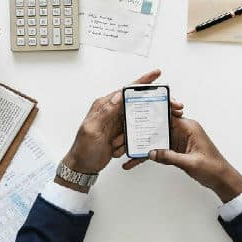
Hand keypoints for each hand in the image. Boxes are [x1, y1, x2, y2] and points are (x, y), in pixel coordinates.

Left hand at [58, 70, 183, 191]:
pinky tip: (118, 150)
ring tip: (117, 143)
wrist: (82, 166)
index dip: (142, 82)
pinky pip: (132, 134)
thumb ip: (105, 112)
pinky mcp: (120, 133)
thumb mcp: (92, 129)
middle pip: (135, 103)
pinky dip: (128, 143)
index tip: (156, 74)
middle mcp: (111, 111)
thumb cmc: (83, 149)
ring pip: (135, 121)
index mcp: (104, 105)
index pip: (126, 90)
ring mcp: (116, 122)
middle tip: (159, 111)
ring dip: (131, 133)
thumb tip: (118, 95)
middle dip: (145, 109)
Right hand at [123, 118, 241, 202]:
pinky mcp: (176, 150)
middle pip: (158, 127)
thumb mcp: (190, 163)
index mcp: (189, 127)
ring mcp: (178, 140)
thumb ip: (170, 157)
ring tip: (126, 151)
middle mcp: (182, 131)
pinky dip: (150, 155)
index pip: (167, 115)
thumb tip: (152, 152)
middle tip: (125, 136)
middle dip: (142, 132)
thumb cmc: (213, 168)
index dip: (152, 114)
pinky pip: (159, 150)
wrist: (222, 179)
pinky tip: (137, 161)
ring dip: (143, 146)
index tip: (138, 114)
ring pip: (156, 139)